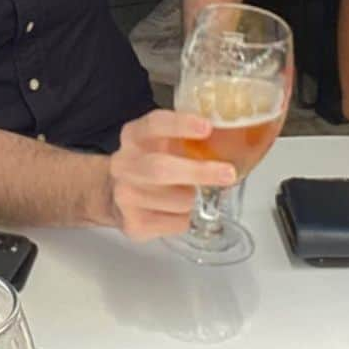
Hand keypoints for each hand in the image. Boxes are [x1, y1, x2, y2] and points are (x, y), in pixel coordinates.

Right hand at [106, 109, 235, 241]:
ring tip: (189, 194)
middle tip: (228, 173)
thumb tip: (237, 137)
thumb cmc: (147, 163)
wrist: (111, 194)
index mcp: (134, 136)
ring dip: (194, 198)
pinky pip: (177, 223)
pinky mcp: (133, 224)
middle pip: (161, 169)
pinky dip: (186, 217)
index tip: (207, 127)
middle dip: (198, 172)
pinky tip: (176, 210)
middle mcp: (125, 164)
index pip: (155, 124)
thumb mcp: (159, 141)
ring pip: (178, 201)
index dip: (181, 125)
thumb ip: (186, 136)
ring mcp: (126, 196)